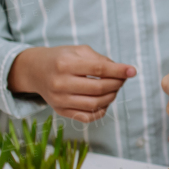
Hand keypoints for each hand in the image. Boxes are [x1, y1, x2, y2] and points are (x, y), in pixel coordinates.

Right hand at [7, 45, 134, 122]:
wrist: (35, 71)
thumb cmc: (61, 58)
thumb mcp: (78, 51)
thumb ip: (100, 59)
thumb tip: (121, 71)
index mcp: (65, 64)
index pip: (99, 69)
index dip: (119, 71)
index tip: (133, 71)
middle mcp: (60, 83)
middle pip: (99, 88)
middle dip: (117, 84)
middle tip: (123, 79)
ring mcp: (59, 100)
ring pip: (95, 104)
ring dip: (111, 97)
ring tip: (114, 88)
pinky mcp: (60, 111)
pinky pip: (86, 117)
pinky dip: (101, 111)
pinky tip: (105, 101)